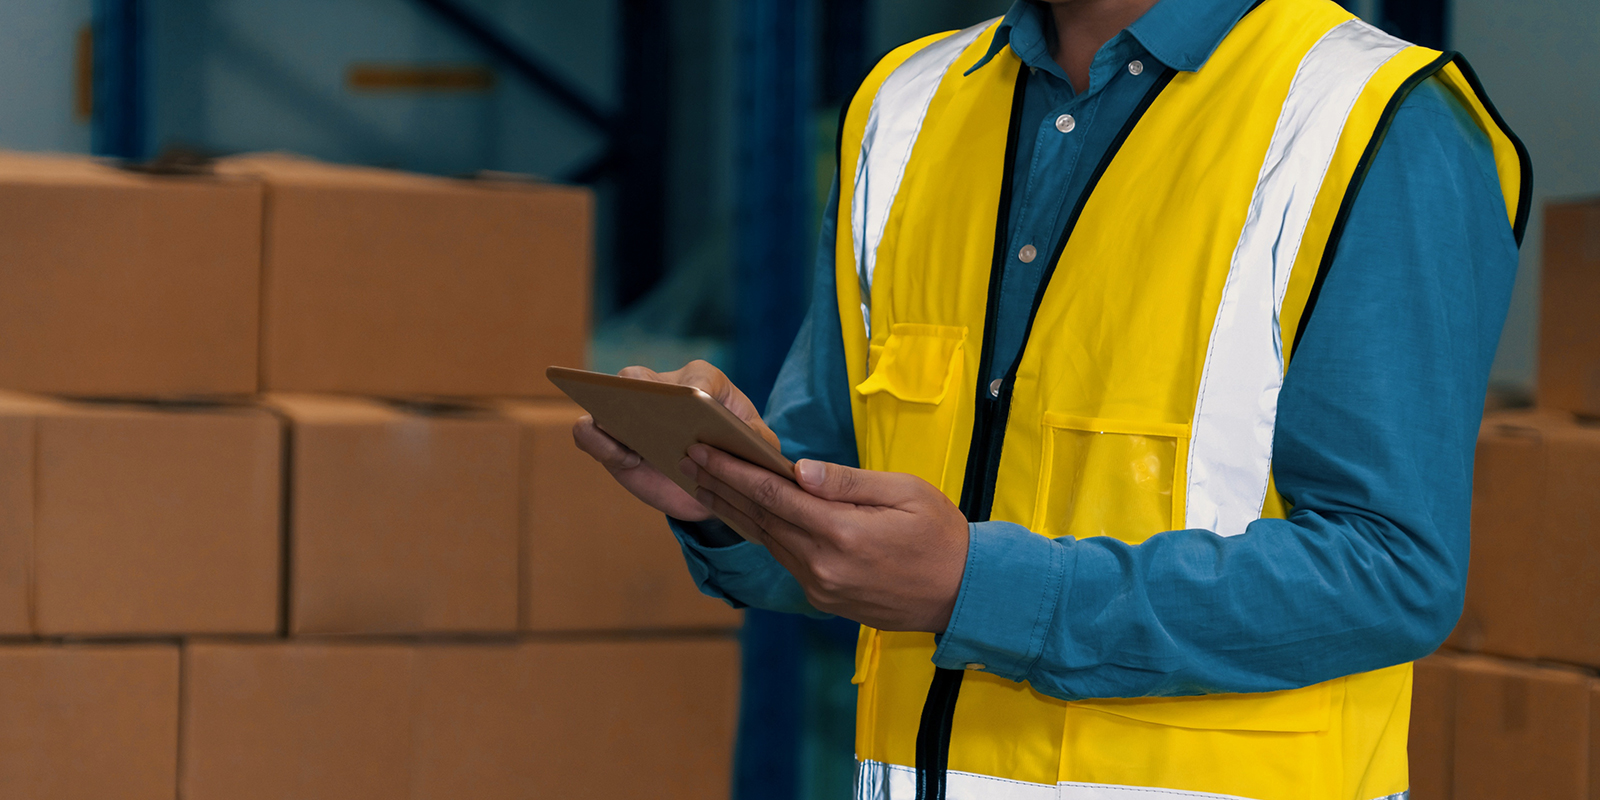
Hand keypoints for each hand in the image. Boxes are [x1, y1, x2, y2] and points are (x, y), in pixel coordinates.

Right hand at [572, 361, 778, 521]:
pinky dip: (598, 442)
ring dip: (612, 418)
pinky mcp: (609, 438)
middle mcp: (661, 387)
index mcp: (703, 382)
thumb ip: (759, 439)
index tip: (696, 405)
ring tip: (632, 450)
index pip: (697, 377)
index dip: (694, 390)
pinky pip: (587, 431)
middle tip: (651, 420)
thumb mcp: (757, 448)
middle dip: (643, 395)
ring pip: (608, 395)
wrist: (711, 485)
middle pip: (640, 378)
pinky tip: (626, 462)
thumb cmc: (735, 455)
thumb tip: (744, 435)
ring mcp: (631, 410)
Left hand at [681, 446, 969, 631]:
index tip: (703, 451)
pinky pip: (783, 559)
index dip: (734, 471)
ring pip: (766, 541)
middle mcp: (822, 565)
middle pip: (759, 519)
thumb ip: (848, 482)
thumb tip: (799, 469)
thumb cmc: (941, 535)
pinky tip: (744, 515)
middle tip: (687, 460)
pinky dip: (759, 533)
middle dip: (720, 487)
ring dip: (732, 511)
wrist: (965, 595)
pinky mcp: (824, 598)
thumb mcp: (905, 493)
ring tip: (704, 483)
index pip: (773, 496)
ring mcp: (820, 586)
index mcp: (842, 533)